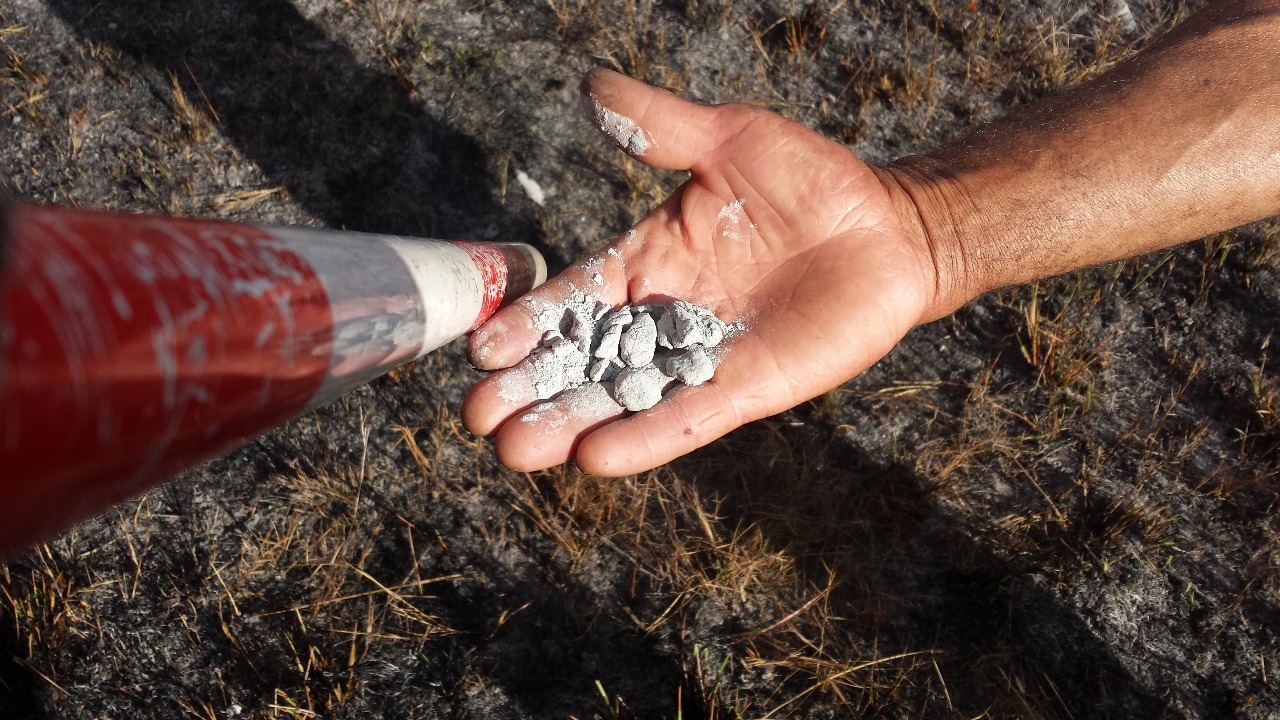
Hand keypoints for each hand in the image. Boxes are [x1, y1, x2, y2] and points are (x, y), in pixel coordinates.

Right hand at [463, 69, 942, 475]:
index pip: (576, 296)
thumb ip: (661, 127)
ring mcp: (705, 357)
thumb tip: (590, 87)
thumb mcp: (729, 138)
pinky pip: (689, 416)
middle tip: (481, 420)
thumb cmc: (809, 179)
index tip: (483, 350)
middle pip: (586, 359)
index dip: (530, 323)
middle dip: (535, 389)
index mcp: (649, 259)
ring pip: (625, 396)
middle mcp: (666, 315)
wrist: (887, 227)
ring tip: (517, 452)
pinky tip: (598, 459)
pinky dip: (647, 437)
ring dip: (572, 423)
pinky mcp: (748, 387)